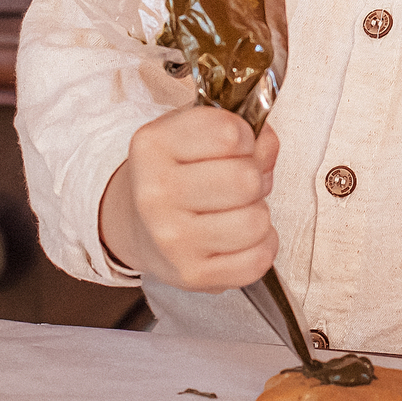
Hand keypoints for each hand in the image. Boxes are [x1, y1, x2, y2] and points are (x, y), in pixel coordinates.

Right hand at [98, 105, 278, 292]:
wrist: (135, 225)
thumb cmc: (173, 172)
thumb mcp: (193, 131)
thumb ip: (238, 125)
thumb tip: (266, 145)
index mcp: (154, 147)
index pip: (230, 134)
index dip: (246, 137)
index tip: (235, 145)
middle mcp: (156, 195)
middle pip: (246, 179)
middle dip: (254, 176)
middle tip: (238, 180)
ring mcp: (173, 240)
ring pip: (256, 221)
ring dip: (257, 212)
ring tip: (236, 208)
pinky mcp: (192, 275)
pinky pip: (258, 260)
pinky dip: (261, 245)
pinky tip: (240, 236)